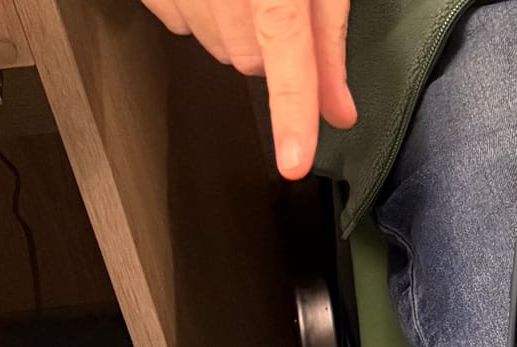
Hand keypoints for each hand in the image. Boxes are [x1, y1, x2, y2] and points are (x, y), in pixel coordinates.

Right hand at [134, 0, 355, 180]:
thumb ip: (328, 35)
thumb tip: (337, 111)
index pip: (286, 48)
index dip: (291, 109)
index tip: (292, 161)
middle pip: (248, 59)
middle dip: (269, 46)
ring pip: (213, 46)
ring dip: (232, 27)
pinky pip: (179, 21)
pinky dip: (198, 9)